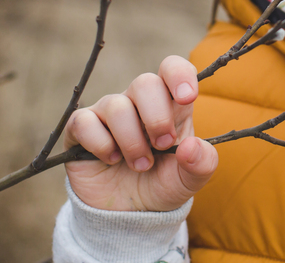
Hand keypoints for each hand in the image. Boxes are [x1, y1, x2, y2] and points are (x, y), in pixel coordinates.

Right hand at [63, 55, 217, 211]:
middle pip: (145, 82)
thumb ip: (202, 163)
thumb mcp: (191, 180)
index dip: (179, 75)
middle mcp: (139, 102)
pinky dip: (101, 144)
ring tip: (140, 165)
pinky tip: (111, 160)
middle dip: (157, 117)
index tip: (187, 98)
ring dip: (132, 141)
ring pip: (117, 106)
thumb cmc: (162, 185)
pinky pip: (85, 122)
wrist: (129, 215)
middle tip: (163, 145)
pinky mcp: (82, 128)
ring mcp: (109, 113)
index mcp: (171, 104)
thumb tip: (191, 146)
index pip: (172, 68)